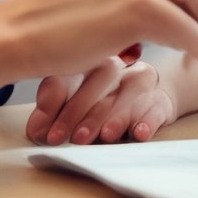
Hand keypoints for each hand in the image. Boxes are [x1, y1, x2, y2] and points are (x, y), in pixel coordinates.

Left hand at [26, 50, 175, 145]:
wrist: (148, 96)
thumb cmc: (103, 96)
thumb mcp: (74, 98)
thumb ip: (53, 110)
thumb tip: (36, 130)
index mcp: (86, 59)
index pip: (69, 76)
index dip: (57, 106)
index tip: (48, 134)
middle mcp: (114, 65)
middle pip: (98, 83)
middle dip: (84, 114)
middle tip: (73, 139)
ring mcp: (139, 80)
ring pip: (127, 93)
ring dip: (115, 116)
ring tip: (105, 136)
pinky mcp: (161, 99)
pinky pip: (156, 107)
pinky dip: (147, 120)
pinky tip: (138, 133)